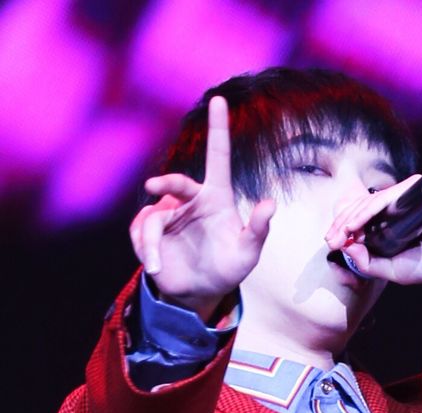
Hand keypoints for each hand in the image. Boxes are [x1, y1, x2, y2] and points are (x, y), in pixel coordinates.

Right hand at [129, 96, 275, 322]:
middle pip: (176, 182)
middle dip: (166, 181)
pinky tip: (154, 265)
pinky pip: (141, 233)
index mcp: (217, 196)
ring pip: (154, 217)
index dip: (219, 129)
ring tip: (156, 266)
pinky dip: (145, 251)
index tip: (219, 100)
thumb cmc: (228, 268)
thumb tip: (269, 204)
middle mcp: (191, 199)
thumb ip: (258, 230)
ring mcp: (168, 213)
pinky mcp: (150, 230)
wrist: (199, 292)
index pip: (219, 157)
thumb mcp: (247, 253)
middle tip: (153, 186)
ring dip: (151, 242)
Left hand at [325, 176, 421, 287]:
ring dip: (350, 219)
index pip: (361, 216)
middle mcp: (397, 204)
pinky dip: (366, 212)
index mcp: (391, 219)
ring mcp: (405, 195)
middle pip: (360, 207)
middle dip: (342, 224)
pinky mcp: (413, 189)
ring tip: (340, 235)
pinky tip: (354, 225)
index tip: (332, 243)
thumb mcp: (393, 270)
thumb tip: (346, 248)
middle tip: (331, 240)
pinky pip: (384, 199)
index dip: (344, 227)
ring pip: (368, 202)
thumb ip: (369, 263)